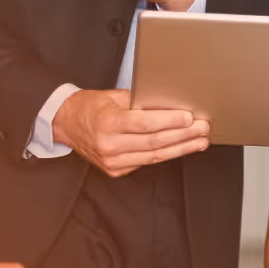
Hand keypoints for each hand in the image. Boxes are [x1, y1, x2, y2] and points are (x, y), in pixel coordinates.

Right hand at [50, 87, 208, 177]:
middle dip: (183, 135)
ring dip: (180, 148)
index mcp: (108, 123)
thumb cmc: (89, 107)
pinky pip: (145, 162)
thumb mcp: (113, 97)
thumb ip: (139, 101)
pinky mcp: (116, 170)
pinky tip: (179, 148)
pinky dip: (164, 154)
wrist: (65, 124)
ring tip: (199, 141)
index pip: (146, 124)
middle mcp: (110, 145)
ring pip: (154, 156)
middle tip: (202, 129)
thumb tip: (170, 104)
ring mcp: (113, 161)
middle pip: (155, 142)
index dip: (170, 121)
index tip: (189, 117)